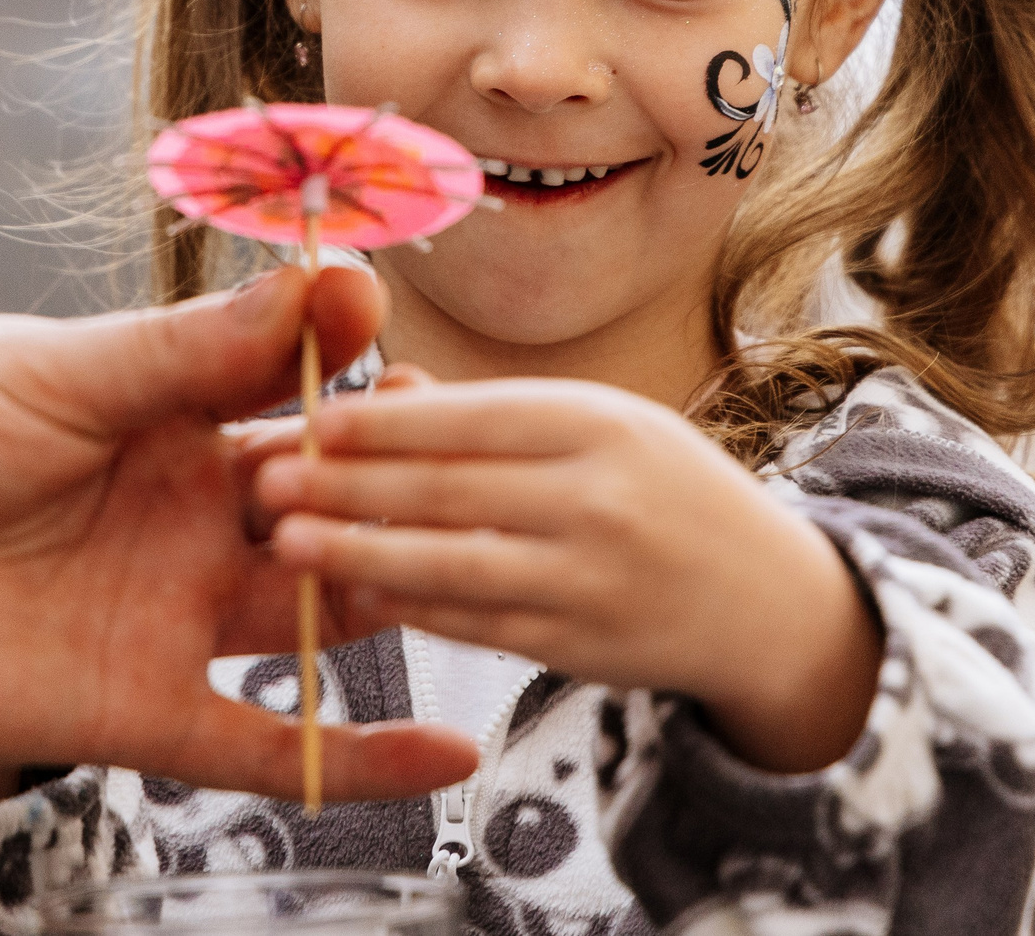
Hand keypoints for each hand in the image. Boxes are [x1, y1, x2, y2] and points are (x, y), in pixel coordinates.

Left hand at [0, 266, 478, 801]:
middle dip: (381, 479)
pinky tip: (445, 748)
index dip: (354, 367)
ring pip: (321, 611)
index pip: (299, 389)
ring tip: (446, 560)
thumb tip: (323, 287)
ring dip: (385, 585)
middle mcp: (188, 515)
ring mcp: (171, 615)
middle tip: (407, 455)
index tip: (388, 331)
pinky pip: (266, 745)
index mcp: (169, 417)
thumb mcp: (51, 374)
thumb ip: (189, 352)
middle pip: (331, 502)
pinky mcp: (137, 709)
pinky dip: (354, 754)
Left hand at [252, 376, 881, 773]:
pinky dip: (410, 608)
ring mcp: (590, 581)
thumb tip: (384, 387)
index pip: (475, 418)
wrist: (765, 600)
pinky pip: (475, 626)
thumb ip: (489, 415)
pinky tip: (355, 591)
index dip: (386, 420)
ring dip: (360, 553)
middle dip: (349, 485)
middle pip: (452, 491)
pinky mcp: (576, 647)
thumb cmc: (661, 490)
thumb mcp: (597, 426)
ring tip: (289, 540)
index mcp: (601, 425)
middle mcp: (600, 500)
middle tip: (270, 475)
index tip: (313, 414)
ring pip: (454, 566)